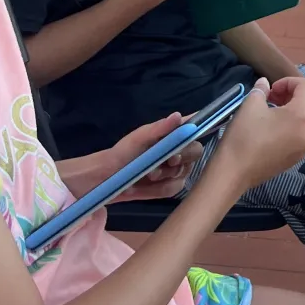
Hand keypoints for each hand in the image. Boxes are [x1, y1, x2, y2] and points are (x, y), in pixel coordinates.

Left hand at [60, 115, 200, 202]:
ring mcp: (174, 169)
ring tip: (148, 175)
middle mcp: (177, 150)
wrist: (105, 179)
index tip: (194, 137)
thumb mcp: (139, 138)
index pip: (195, 127)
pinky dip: (160, 188)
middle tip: (167, 161)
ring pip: (185, 172)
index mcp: (171, 134)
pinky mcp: (167, 186)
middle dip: (181, 158)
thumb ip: (160, 128)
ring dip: (167, 175)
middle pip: (196, 152)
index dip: (199, 130)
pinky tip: (146, 185)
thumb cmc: (122, 153)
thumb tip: (178, 116)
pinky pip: (175, 188)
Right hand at [200, 76, 304, 195]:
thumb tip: (265, 83)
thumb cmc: (244, 135)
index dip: (288, 82)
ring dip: (292, 110)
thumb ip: (262, 90)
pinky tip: (272, 129)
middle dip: (291, 95)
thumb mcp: (251, 105)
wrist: (234, 172)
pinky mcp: (297, 158)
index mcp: (302, 116)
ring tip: (271, 112)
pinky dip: (291, 125)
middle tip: (271, 98)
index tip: (270, 90)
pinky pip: (301, 134)